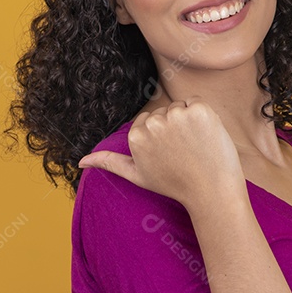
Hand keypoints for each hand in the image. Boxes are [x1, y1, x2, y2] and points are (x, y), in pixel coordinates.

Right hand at [78, 97, 245, 209]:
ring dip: (188, 122)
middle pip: (163, 112)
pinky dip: (203, 116)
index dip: (161, 138)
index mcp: (136, 136)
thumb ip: (109, 162)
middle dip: (173, 128)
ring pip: (179, 107)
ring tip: (194, 147)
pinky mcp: (198, 110)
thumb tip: (80, 162)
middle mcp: (152, 124)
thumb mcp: (136, 175)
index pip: (148, 121)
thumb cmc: (174, 184)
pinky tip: (204, 136)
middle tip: (183, 153)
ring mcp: (176, 116)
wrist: (211, 190)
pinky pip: (196, 102)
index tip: (169, 155)